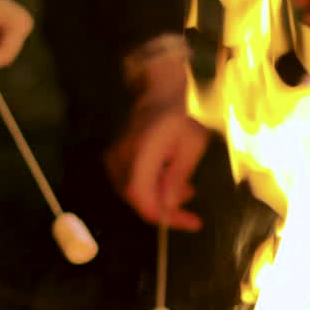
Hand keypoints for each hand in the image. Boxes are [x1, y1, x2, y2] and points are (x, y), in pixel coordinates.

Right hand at [105, 38, 208, 230]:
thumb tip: (169, 206)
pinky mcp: (118, 156)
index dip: (166, 217)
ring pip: (136, 191)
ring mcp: (117, 156)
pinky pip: (133, 180)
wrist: (160, 87)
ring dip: (161, 196)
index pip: (143, 198)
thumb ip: (178, 176)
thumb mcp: (191, 144)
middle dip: (167, 207)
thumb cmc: (181, 112)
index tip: (192, 222)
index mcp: (143, 152)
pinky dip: (153, 186)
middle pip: (138, 199)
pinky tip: (170, 178)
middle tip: (191, 204)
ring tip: (187, 189)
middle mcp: (123, 157)